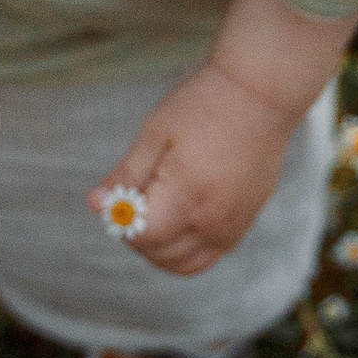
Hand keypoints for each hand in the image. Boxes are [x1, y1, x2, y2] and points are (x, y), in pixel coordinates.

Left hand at [91, 62, 301, 276]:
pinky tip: (178, 216)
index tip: (118, 196)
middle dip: (136, 234)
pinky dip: (185, 249)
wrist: (261, 93)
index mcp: (187, 196)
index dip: (122, 219)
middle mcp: (213, 221)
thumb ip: (126, 175)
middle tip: (133, 199)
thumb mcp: (155, 134)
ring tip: (154, 210)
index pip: (142, 235)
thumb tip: (96, 204)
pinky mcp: (244, 222)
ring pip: (184, 265)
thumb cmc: (204, 105)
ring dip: (159, 249)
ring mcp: (232, 226)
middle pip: (160, 255)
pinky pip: (209, 256)